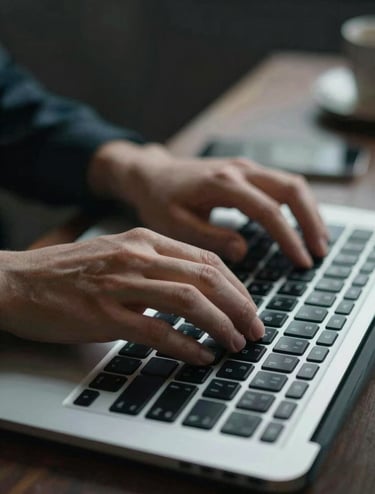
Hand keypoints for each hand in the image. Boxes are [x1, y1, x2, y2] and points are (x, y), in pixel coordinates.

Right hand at [0, 228, 263, 364]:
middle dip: (239, 306)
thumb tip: (195, 294)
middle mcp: (137, 256)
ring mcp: (121, 284)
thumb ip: (156, 267)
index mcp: (145, 239)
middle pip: (206, 278)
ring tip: (236, 344)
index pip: (206, 259)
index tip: (249, 307)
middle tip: (255, 330)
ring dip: (221, 325)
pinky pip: (156, 330)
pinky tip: (202, 356)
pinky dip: (186, 345)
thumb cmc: (69, 272)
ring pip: (189, 301)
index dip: (237, 286)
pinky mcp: (104, 315)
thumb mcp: (119, 255)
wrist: (17, 281)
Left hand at [89, 142, 327, 266]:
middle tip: (320, 252)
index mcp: (222, 183)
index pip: (267, 210)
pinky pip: (281, 184)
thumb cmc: (159, 200)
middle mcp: (239, 169)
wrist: (152, 174)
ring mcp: (245, 167)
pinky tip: (301, 226)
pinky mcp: (246, 172)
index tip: (301, 261)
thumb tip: (243, 251)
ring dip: (309, 211)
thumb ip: (210, 237)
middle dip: (311, 221)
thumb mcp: (175, 224)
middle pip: (291, 188)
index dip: (288, 237)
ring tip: (318, 242)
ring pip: (291, 183)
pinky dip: (297, 205)